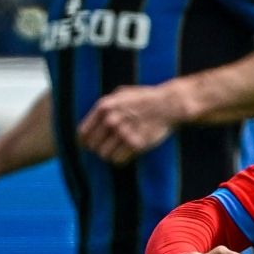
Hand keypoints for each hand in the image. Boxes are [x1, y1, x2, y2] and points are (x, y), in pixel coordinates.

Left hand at [79, 82, 195, 163]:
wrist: (170, 104)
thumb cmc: (147, 97)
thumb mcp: (121, 93)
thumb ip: (107, 105)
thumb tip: (95, 118)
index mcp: (104, 107)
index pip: (83, 133)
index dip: (85, 142)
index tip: (90, 146)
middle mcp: (111, 120)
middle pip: (93, 146)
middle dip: (99, 149)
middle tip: (108, 148)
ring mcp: (124, 132)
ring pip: (104, 155)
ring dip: (110, 155)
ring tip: (118, 151)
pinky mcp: (137, 144)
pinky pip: (118, 160)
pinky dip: (121, 160)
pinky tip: (127, 154)